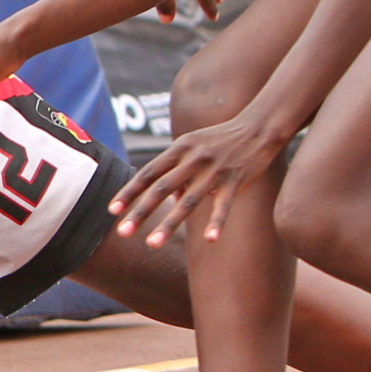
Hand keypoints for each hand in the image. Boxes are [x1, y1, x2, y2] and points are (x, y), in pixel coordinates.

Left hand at [109, 112, 288, 247]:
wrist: (258, 127)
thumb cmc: (222, 139)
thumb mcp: (194, 146)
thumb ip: (177, 169)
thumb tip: (168, 200)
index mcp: (179, 149)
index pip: (148, 173)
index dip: (129, 192)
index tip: (112, 210)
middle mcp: (193, 159)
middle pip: (161, 189)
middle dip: (140, 212)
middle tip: (123, 233)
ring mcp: (214, 171)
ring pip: (187, 201)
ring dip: (168, 224)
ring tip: (152, 244)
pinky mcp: (235, 180)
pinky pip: (224, 205)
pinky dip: (216, 223)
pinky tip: (209, 240)